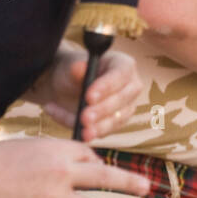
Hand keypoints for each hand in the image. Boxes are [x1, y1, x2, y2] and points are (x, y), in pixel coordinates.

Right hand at [0, 139, 149, 197]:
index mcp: (61, 149)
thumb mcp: (34, 145)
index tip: (97, 167)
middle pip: (104, 175)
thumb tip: (78, 163)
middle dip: (128, 181)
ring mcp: (54, 196)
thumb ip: (58, 153)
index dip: (95, 162)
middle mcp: (63, 171)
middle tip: (145, 186)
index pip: (90, 155)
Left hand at [25, 41, 141, 141]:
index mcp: (123, 65)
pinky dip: (88, 132)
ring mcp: (126, 106)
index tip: (88, 97)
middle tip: (84, 118)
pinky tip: (76, 131)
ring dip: (98, 127)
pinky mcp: (117, 123)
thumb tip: (78, 68)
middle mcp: (130, 86)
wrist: (66, 89)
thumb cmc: (72, 73)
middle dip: (102, 110)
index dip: (106, 86)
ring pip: (117, 119)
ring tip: (81, 131)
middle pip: (122, 99)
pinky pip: (105, 131)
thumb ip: (75, 69)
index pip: (120, 75)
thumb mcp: (70, 68)